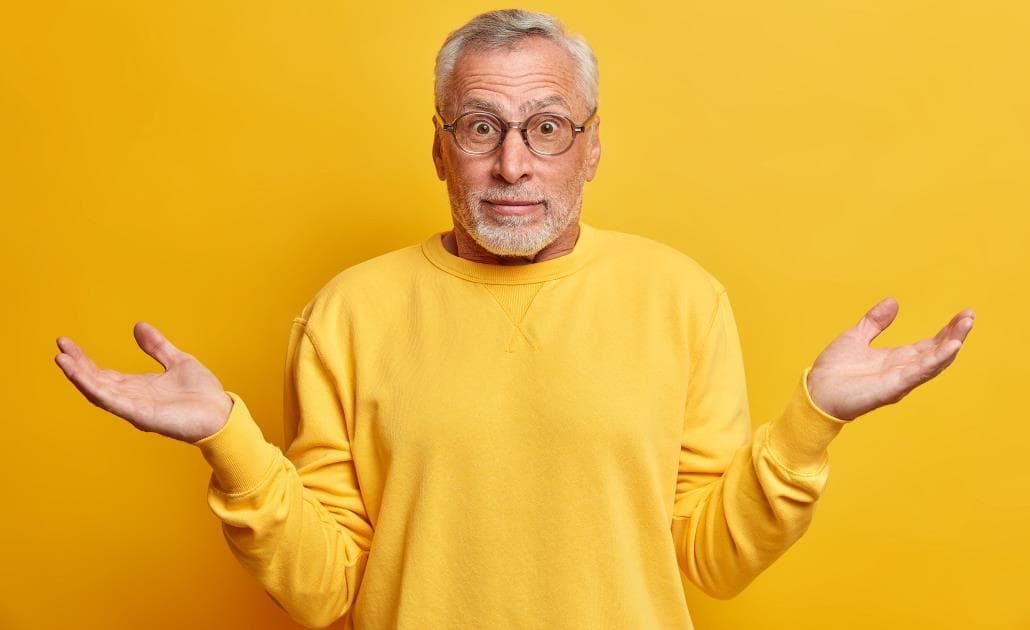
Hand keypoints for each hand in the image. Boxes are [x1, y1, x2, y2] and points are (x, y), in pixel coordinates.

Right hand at [54, 322, 233, 442]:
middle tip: (59, 347)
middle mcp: (131, 398)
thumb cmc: (202, 393)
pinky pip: (112, 402)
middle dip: (76, 365)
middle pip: (96, 381)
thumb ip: (157, 346)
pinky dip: (94, 388)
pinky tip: (81, 376)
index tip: (66, 343)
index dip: (83, 360)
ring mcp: (134, 408)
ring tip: (61, 359)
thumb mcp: (177, 361)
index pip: (102, 373)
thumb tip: (138, 326)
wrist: (221, 413)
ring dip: (79, 376)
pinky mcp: (141, 415)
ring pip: (98, 391)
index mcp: (137, 386)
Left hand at [806, 297, 974, 420]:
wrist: (815, 391)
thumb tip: (893, 301)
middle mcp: (903, 371)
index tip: (964, 314)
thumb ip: (875, 322)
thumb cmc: (833, 371)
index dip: (947, 331)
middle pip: (936, 352)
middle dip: (955, 334)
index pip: (929, 344)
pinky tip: (951, 347)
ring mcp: (899, 381)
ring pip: (933, 362)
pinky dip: (935, 360)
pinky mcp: (892, 388)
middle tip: (970, 316)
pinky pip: (918, 373)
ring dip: (951, 344)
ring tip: (966, 326)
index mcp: (896, 360)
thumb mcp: (856, 337)